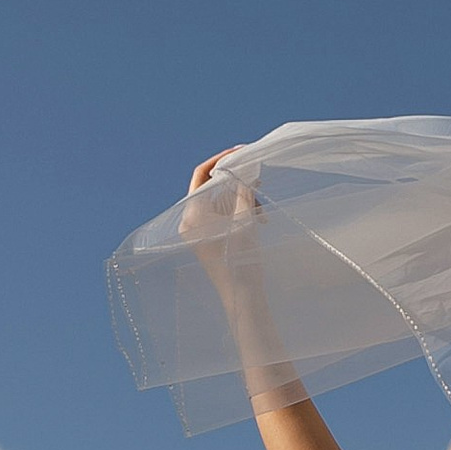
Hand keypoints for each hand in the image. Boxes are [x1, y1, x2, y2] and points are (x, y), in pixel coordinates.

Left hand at [182, 148, 263, 280]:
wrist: (242, 297)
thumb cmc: (241, 260)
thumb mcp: (245, 219)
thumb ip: (244, 190)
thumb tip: (246, 167)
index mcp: (192, 213)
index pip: (201, 175)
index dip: (221, 160)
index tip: (241, 152)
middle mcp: (189, 220)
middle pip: (210, 187)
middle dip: (236, 183)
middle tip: (257, 180)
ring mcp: (196, 231)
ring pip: (218, 202)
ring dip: (241, 199)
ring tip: (262, 210)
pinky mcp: (205, 239)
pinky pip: (220, 216)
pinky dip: (237, 212)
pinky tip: (257, 219)